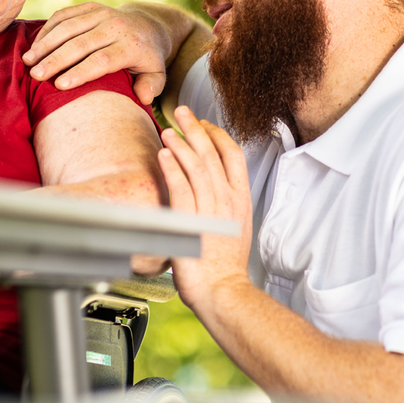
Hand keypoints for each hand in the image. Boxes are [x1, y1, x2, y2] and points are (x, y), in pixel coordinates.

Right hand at [23, 2, 172, 104]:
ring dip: (45, 44)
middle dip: (55, 60)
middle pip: (80, 43)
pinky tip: (34, 46)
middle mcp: (115, 26)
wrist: (148, 25)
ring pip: (68, 27)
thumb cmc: (147, 58)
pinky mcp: (90, 6)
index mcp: (131, 45)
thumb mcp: (157, 74)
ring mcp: (101, 13)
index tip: (59, 85)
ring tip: (27, 61)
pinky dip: (47, 30)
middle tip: (35, 75)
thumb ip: (152, 86)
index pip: (102, 59)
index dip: (80, 72)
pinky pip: (64, 15)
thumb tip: (143, 97)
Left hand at [158, 106, 252, 310]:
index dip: (217, 135)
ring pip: (196, 167)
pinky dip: (172, 169)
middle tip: (182, 111)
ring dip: (180, 144)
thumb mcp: (233, 228)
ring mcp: (211, 210)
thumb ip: (222, 206)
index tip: (204, 124)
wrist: (223, 291)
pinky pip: (181, 188)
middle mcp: (227, 201)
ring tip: (167, 129)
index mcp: (240, 200)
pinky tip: (163, 155)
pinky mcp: (192, 222)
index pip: (233, 155)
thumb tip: (210, 190)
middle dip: (196, 128)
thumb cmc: (224, 266)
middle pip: (212, 154)